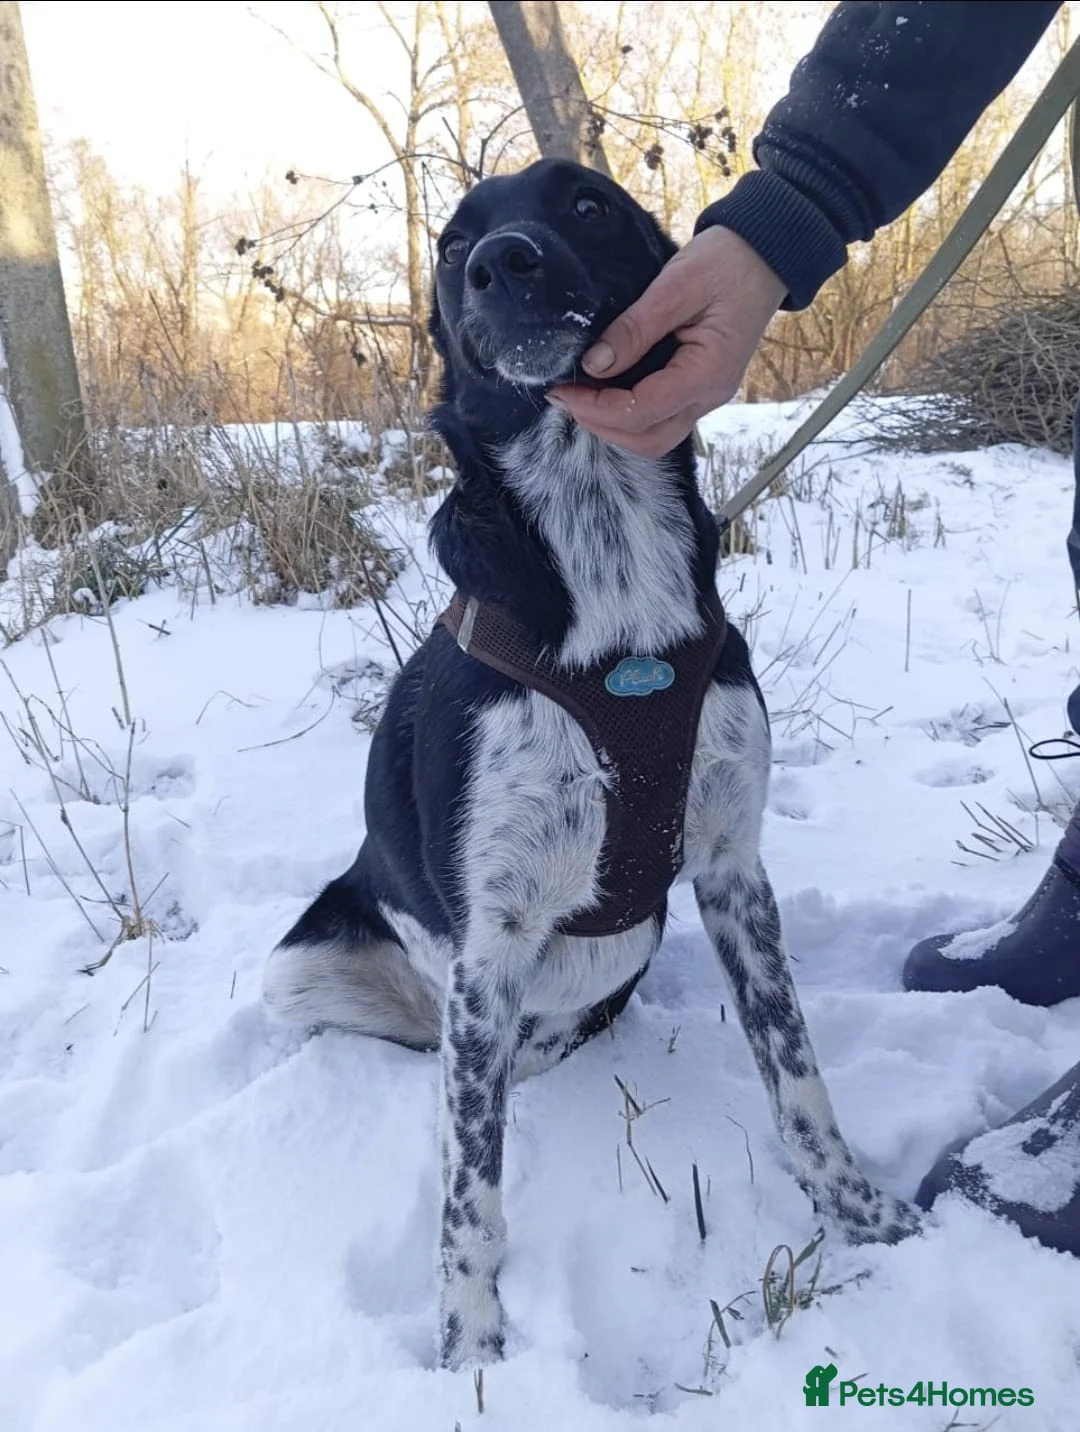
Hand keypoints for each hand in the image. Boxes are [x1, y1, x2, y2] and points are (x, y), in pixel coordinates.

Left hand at [548, 226, 786, 457]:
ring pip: (656, 436)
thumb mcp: (676, 285)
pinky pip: (663, 416)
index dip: (596, 408)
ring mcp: (708, 394)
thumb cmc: (727, 262)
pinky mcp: (701, 386)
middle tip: (566, 398)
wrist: (766, 253)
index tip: (562, 389)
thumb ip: (634, 328)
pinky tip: (607, 390)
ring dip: (615, 425)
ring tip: (582, 397)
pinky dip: (630, 413)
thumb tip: (594, 364)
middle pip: (649, 440)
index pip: (642, 411)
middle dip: (602, 426)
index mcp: (707, 373)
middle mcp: (710, 395)